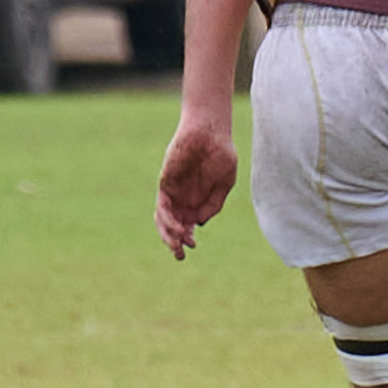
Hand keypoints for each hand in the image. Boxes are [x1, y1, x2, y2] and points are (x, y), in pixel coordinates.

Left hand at [155, 119, 238, 259]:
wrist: (211, 131)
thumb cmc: (221, 154)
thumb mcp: (225, 184)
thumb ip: (213, 204)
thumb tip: (198, 223)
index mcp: (196, 199)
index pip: (185, 224)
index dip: (186, 238)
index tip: (193, 247)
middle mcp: (182, 197)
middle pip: (172, 224)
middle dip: (174, 242)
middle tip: (179, 256)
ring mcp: (173, 190)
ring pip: (164, 218)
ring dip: (169, 234)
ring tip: (178, 245)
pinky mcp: (166, 181)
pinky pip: (163, 204)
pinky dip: (167, 219)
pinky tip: (178, 228)